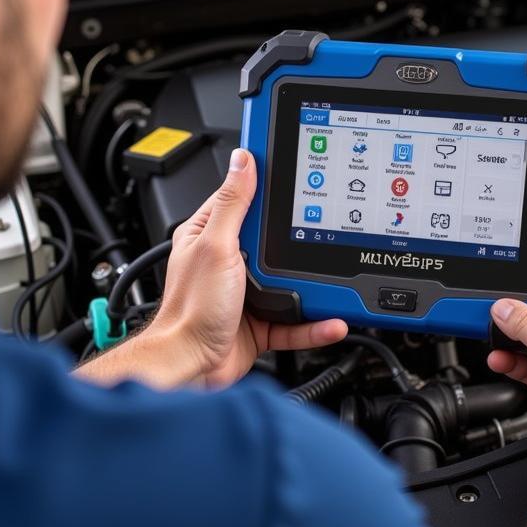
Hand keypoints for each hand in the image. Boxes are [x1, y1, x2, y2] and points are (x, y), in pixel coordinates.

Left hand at [152, 148, 347, 387]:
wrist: (190, 366)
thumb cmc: (190, 309)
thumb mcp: (216, 246)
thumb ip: (232, 205)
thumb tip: (243, 161)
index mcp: (210, 234)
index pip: (242, 198)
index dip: (266, 184)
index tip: (292, 170)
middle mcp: (228, 261)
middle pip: (274, 240)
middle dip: (298, 239)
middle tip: (325, 230)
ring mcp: (246, 293)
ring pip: (290, 282)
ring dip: (314, 287)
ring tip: (337, 282)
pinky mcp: (260, 323)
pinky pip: (295, 321)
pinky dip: (314, 323)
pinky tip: (331, 321)